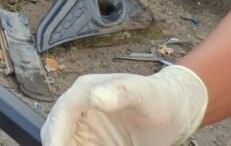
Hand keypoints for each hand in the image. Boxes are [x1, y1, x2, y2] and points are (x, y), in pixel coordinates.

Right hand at [41, 65, 207, 145]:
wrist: (173, 110)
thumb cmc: (160, 97)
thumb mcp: (144, 93)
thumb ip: (122, 93)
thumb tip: (95, 97)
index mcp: (86, 91)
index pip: (63, 112)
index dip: (56, 133)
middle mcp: (79, 109)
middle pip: (56, 132)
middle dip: (58, 145)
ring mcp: (84, 128)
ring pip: (66, 143)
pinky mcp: (92, 142)